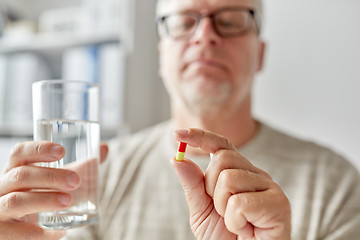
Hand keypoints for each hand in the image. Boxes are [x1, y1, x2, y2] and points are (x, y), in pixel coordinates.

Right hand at [0, 141, 107, 239]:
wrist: (23, 231)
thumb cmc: (42, 199)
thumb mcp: (58, 182)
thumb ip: (80, 166)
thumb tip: (104, 148)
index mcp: (16, 171)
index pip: (19, 153)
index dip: (38, 149)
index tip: (62, 150)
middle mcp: (3, 188)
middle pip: (20, 175)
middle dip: (50, 176)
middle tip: (76, 180)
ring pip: (15, 201)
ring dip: (44, 200)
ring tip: (68, 201)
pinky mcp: (2, 232)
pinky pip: (14, 232)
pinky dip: (36, 233)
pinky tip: (56, 232)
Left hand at [172, 128, 290, 239]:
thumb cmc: (226, 239)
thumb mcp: (202, 210)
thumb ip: (193, 185)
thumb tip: (177, 158)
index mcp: (239, 173)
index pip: (221, 146)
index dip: (201, 136)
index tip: (178, 134)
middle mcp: (256, 175)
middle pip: (221, 159)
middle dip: (211, 189)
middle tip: (223, 212)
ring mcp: (270, 187)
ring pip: (228, 179)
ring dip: (223, 209)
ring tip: (236, 223)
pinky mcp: (279, 204)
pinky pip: (240, 202)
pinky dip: (235, 222)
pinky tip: (246, 230)